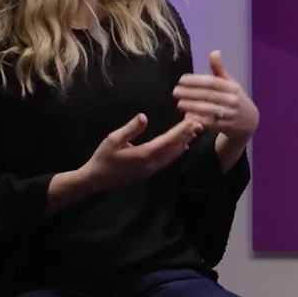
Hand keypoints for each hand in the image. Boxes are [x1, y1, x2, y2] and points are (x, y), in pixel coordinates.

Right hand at [80, 113, 203, 192]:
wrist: (97, 179)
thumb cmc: (104, 158)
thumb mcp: (113, 139)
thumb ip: (131, 129)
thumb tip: (144, 116)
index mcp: (145, 154)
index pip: (168, 140)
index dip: (181, 130)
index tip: (192, 120)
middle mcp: (153, 163)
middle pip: (175, 147)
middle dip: (187, 134)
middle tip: (200, 122)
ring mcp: (152, 169)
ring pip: (173, 154)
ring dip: (184, 142)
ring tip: (195, 131)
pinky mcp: (150, 171)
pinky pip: (168, 160)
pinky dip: (177, 151)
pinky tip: (183, 146)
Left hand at [172, 50, 259, 141]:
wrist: (250, 122)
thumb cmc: (235, 99)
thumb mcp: (230, 83)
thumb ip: (219, 70)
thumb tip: (214, 52)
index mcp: (232, 87)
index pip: (212, 82)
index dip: (196, 81)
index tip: (181, 80)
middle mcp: (233, 100)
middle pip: (209, 95)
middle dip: (191, 93)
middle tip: (175, 92)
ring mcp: (230, 114)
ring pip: (209, 109)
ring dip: (193, 106)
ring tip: (179, 103)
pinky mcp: (227, 127)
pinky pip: (211, 123)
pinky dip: (200, 120)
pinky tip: (188, 116)